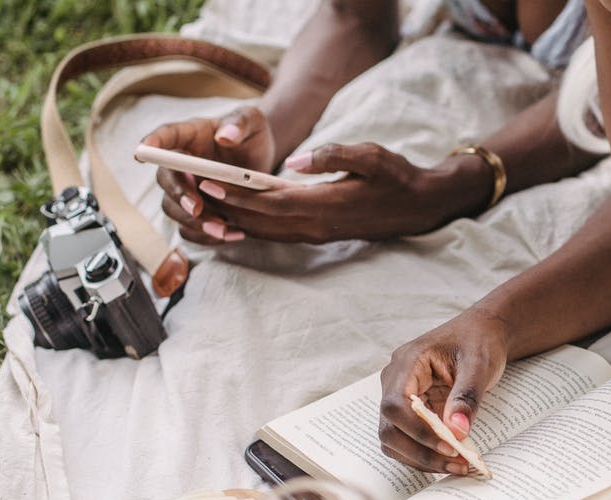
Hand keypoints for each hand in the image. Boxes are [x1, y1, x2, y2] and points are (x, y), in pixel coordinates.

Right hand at [141, 105, 276, 244]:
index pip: (165, 136)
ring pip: (172, 207)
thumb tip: (225, 135)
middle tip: (197, 208)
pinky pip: (188, 227)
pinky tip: (230, 235)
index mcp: (191, 135)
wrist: (263, 161)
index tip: (139, 154)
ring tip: (220, 229)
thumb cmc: (252, 133)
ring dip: (192, 221)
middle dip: (178, 195)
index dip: (151, 144)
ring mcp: (186, 187)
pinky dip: (205, 235)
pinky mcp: (196, 209)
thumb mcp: (251, 121)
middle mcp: (182, 162)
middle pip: (166, 179)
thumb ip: (239, 124)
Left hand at [194, 142, 491, 243]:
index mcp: (325, 205)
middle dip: (224, 208)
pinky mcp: (318, 234)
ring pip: (266, 232)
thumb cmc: (396, 176)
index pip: (269, 202)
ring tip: (204, 203)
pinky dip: (253, 227)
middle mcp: (317, 226)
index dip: (236, 194)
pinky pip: (277, 234)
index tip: (206, 182)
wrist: (419, 206)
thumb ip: (332, 155)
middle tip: (191, 191)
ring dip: (235, 219)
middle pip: (260, 221)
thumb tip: (294, 161)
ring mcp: (317, 234)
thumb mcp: (370, 155)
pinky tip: (236, 217)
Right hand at [377, 310, 509, 474]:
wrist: (481, 332)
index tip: (449, 445)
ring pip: (394, 441)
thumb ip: (466, 396)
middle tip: (458, 464)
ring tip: (458, 466)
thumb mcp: (479, 364)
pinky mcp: (409, 412)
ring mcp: (399, 398)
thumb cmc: (478, 341)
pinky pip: (407, 441)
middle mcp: (395, 381)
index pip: (395, 404)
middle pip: (389, 428)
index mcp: (407, 362)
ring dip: (422, 459)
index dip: (417, 430)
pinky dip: (426, 455)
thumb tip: (456, 431)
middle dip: (421, 452)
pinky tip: (451, 460)